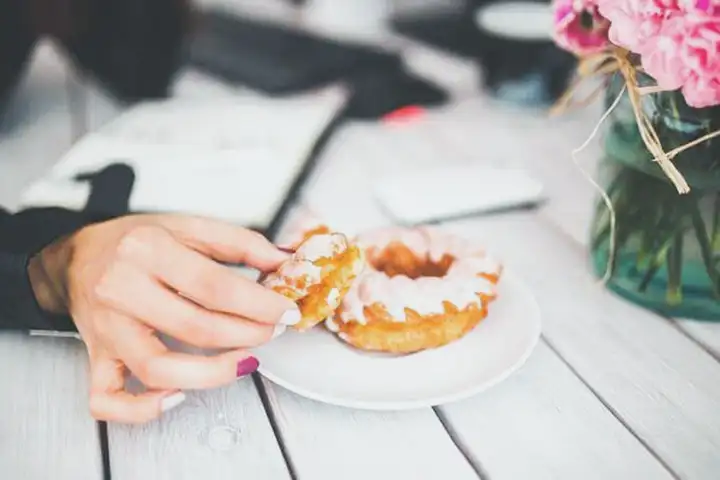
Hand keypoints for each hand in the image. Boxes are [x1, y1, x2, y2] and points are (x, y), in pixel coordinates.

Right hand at [28, 214, 298, 423]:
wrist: (78, 257)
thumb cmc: (137, 242)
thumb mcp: (188, 226)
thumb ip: (239, 243)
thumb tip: (285, 261)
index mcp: (148, 250)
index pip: (214, 286)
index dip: (259, 304)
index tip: (286, 312)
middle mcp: (122, 289)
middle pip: (195, 327)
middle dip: (247, 334)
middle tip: (272, 331)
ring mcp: (107, 329)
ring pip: (158, 369)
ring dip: (213, 374)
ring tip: (244, 360)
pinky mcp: (96, 357)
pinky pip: (108, 399)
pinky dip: (142, 409)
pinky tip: (178, 396)